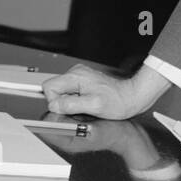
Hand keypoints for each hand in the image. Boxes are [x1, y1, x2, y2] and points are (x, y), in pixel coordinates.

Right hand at [42, 64, 168, 120]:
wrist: (130, 97)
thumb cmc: (117, 101)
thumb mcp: (94, 106)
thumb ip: (71, 105)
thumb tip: (54, 105)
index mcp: (76, 76)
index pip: (49, 87)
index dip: (55, 101)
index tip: (67, 108)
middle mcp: (75, 73)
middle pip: (53, 88)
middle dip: (62, 102)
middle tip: (79, 107)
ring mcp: (79, 76)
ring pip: (61, 90)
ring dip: (69, 101)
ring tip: (85, 104)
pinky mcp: (82, 80)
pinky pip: (69, 91)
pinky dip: (74, 99)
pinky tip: (86, 102)